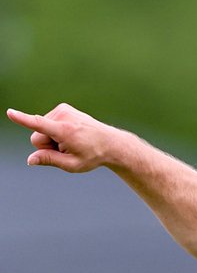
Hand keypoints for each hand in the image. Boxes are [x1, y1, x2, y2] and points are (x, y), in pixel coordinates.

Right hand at [5, 103, 121, 172]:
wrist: (110, 143)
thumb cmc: (92, 156)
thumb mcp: (72, 165)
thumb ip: (49, 160)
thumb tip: (30, 160)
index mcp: (64, 131)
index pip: (39, 125)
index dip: (23, 120)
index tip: (10, 113)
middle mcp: (63, 116)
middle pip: (37, 136)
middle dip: (46, 146)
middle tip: (66, 150)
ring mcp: (63, 110)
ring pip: (42, 129)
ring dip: (53, 138)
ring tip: (72, 142)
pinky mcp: (63, 108)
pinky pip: (48, 122)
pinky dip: (56, 131)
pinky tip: (71, 135)